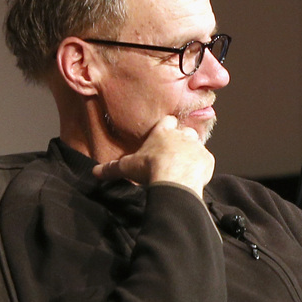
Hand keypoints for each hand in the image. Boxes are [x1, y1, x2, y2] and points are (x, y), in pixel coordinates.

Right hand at [93, 115, 213, 198]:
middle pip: (185, 131)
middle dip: (182, 140)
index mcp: (162, 132)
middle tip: (175, 153)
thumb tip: (95, 172)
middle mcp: (181, 135)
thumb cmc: (150, 168)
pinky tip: (194, 174)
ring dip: (192, 153)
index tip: (165, 134)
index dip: (167, 127)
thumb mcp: (127, 167)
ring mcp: (196, 146)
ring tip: (185, 165)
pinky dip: (202, 166)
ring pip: (197, 145)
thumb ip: (112, 168)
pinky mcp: (207, 159)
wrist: (174, 179)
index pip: (167, 121)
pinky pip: (206, 160)